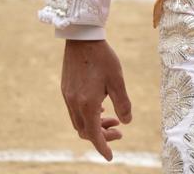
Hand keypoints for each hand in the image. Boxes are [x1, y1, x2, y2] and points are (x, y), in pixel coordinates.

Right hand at [61, 39, 131, 160]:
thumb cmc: (102, 57)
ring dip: (95, 125)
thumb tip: (127, 122)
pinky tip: (100, 106)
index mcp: (87, 104)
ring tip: (112, 119)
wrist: (82, 37)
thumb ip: (122, 103)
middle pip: (86, 131)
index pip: (94, 135)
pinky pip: (75, 111)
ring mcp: (68, 97)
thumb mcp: (117, 80)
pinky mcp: (66, 89)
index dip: (103, 147)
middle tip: (119, 131)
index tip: (110, 156)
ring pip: (79, 122)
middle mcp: (74, 104)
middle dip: (102, 136)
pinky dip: (88, 115)